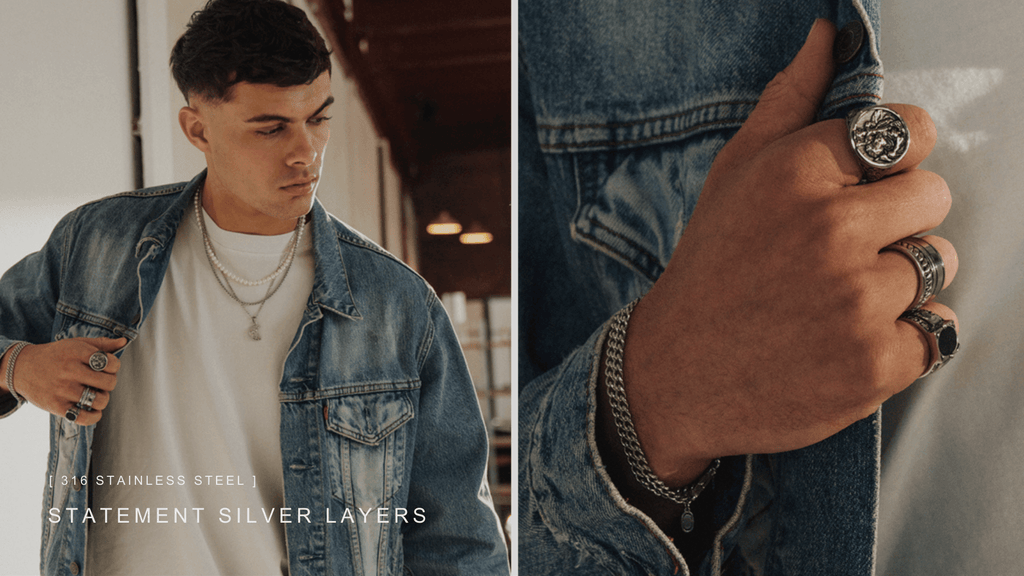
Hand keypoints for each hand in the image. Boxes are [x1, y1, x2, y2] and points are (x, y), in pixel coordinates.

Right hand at [2, 337, 125, 425]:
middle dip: (110, 383)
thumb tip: (124, 341)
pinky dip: (94, 416)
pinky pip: (85, 417)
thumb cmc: (56, 355)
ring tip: (95, 394)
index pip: (111, 363)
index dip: (114, 366)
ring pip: (100, 401)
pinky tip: (93, 410)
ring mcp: (63, 389)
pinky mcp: (57, 406)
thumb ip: (101, 344)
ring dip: (103, 399)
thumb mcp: (76, 344)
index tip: (107, 367)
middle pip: (109, 383)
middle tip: (100, 382)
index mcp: (77, 352)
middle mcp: (70, 370)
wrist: (22, 368)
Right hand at [621, 20, 958, 484]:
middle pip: (935, 195)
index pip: (910, 132)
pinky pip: (939, 328)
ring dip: (902, 279)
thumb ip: (789, 100)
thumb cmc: (711, 266)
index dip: (893, 161)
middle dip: (898, 219)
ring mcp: (856, 300)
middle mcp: (830, 229)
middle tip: (842, 251)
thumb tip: (829, 34)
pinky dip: (905, 336)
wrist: (675, 375)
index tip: (864, 187)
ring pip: (940, 262)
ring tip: (840, 298)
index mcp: (796, 172)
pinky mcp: (874, 364)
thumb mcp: (734, 174)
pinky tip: (850, 338)